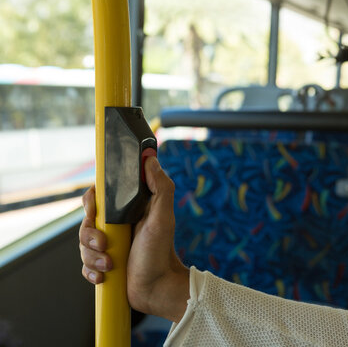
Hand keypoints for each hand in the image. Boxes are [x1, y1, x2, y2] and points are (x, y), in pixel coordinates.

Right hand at [79, 157, 189, 321]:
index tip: (94, 210)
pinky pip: (84, 264)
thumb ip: (161, 188)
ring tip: (110, 264)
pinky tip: (104, 275)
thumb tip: (150, 160)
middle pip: (86, 221)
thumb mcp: (163, 217)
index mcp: (128, 211)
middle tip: (105, 243)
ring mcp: (109, 245)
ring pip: (83, 245)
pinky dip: (91, 270)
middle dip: (90, 234)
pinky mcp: (103, 264)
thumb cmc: (161, 252)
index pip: (100, 196)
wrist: (158, 288)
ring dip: (92, 256)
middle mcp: (117, 226)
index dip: (92, 201)